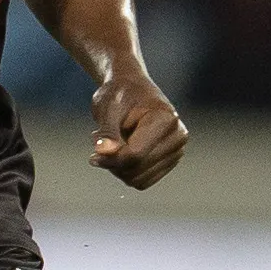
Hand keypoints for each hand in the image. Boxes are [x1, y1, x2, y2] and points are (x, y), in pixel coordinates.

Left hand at [89, 72, 186, 188]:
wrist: (131, 88)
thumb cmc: (119, 94)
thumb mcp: (107, 107)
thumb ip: (107, 132)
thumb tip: (102, 152)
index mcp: (166, 119)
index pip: (136, 154)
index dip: (111, 159)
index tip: (93, 154)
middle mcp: (177, 137)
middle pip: (137, 170)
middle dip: (114, 163)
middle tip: (100, 144)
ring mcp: (176, 151)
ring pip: (139, 180)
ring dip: (119, 168)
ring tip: (112, 145)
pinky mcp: (170, 161)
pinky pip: (143, 181)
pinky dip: (127, 172)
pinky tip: (121, 152)